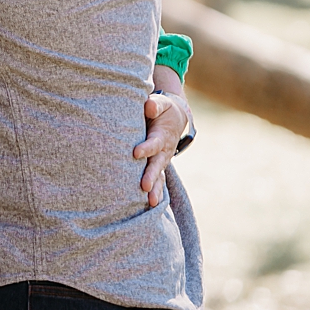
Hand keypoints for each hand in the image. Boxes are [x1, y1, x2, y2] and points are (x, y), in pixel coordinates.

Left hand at [133, 66, 190, 206]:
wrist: (174, 119)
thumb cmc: (162, 109)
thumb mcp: (161, 103)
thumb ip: (154, 104)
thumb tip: (148, 107)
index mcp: (162, 135)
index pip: (154, 143)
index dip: (146, 148)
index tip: (135, 153)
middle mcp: (164, 151)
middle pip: (157, 164)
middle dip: (151, 175)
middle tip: (144, 186)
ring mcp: (162, 160)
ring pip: (159, 176)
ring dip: (155, 189)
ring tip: (151, 203)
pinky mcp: (158, 165)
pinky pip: (158, 180)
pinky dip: (155, 192)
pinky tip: (149, 206)